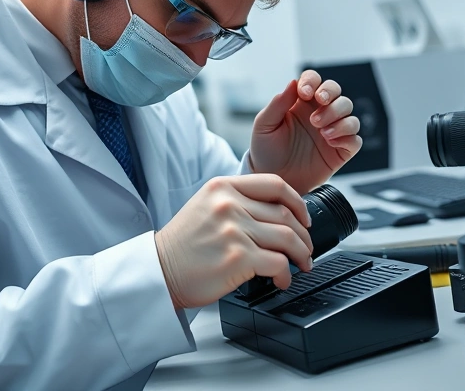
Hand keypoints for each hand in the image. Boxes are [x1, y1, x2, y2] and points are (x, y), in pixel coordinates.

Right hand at [154, 174, 313, 308]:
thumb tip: (280, 212)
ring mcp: (234, 230)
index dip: (297, 202)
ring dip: (301, 253)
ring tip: (301, 263)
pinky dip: (286, 273)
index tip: (304, 217)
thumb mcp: (206, 206)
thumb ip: (238, 201)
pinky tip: (282, 279)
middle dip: (303, 234)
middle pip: (285, 213)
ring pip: (287, 237)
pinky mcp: (238, 258)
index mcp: (223, 187)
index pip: (275, 184)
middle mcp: (229, 204)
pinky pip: (279, 263)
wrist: (158, 271)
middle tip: (306, 247)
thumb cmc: (183, 244)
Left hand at [249, 70, 362, 193]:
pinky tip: (330, 142)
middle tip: (319, 105)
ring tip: (321, 131)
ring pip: (349, 113)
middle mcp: (320, 113)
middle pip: (337, 92)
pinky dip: (347, 137)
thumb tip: (293, 82)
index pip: (314, 80)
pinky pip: (355, 140)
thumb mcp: (264, 125)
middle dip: (331, 94)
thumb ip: (277, 103)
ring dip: (337, 117)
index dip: (313, 81)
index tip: (304, 92)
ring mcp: (332, 132)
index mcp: (301, 103)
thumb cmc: (266, 151)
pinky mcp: (340, 151)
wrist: (273, 179)